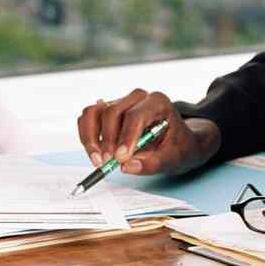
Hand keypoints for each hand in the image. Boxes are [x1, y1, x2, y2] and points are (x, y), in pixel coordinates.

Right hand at [75, 89, 219, 176]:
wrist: (176, 142)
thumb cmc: (177, 148)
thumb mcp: (173, 159)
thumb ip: (153, 164)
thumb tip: (127, 167)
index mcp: (157, 102)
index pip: (135, 115)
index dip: (125, 137)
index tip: (120, 159)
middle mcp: (137, 98)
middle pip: (111, 112)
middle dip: (107, 140)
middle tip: (108, 164)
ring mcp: (120, 102)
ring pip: (94, 113)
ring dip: (91, 138)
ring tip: (98, 161)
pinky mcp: (107, 110)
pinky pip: (88, 119)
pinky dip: (87, 136)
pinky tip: (96, 154)